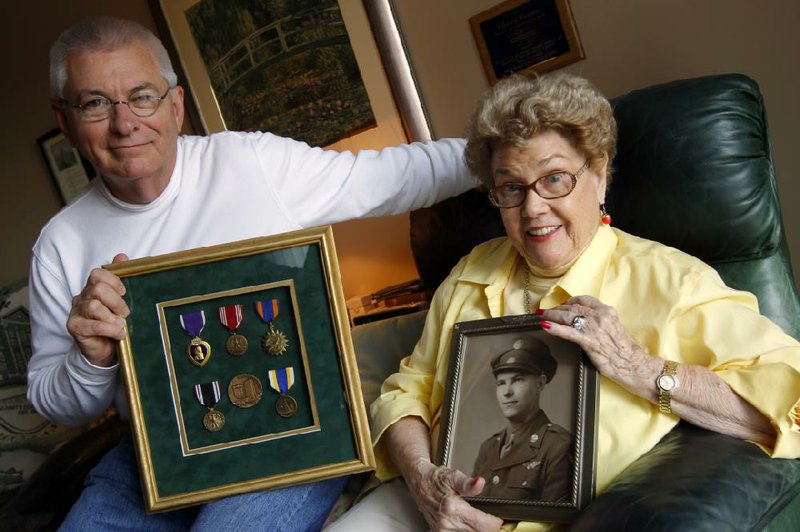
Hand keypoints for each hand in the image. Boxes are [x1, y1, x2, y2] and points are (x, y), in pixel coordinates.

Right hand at [66, 253, 129, 366]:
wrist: (105, 349)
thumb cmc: (114, 322)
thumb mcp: (120, 301)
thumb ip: (120, 279)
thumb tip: (122, 256)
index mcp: (92, 288)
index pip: (97, 274)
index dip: (113, 280)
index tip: (125, 291)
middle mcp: (82, 297)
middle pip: (97, 289)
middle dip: (116, 300)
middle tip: (125, 312)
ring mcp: (76, 312)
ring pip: (94, 306)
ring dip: (112, 316)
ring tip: (122, 324)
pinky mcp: (74, 327)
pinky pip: (93, 326)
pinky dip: (109, 329)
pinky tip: (119, 333)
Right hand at [405, 459, 502, 530]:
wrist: (418, 481)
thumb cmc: (435, 478)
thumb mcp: (453, 476)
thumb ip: (468, 483)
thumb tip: (480, 482)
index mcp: (452, 508)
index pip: (483, 525)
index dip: (495, 523)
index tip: (499, 519)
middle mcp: (446, 523)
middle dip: (487, 527)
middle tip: (491, 520)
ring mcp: (441, 531)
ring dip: (476, 529)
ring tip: (479, 521)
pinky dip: (466, 531)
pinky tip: (468, 525)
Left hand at [539, 295, 659, 392]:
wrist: (635, 365)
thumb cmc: (627, 351)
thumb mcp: (615, 329)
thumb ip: (601, 323)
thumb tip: (587, 323)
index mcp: (608, 311)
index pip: (584, 300)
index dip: (570, 301)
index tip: (563, 304)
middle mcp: (600, 316)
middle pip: (572, 307)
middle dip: (557, 309)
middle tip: (547, 312)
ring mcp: (593, 328)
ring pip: (567, 316)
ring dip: (552, 315)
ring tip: (542, 316)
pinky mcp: (588, 341)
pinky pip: (567, 332)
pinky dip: (554, 328)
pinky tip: (545, 326)